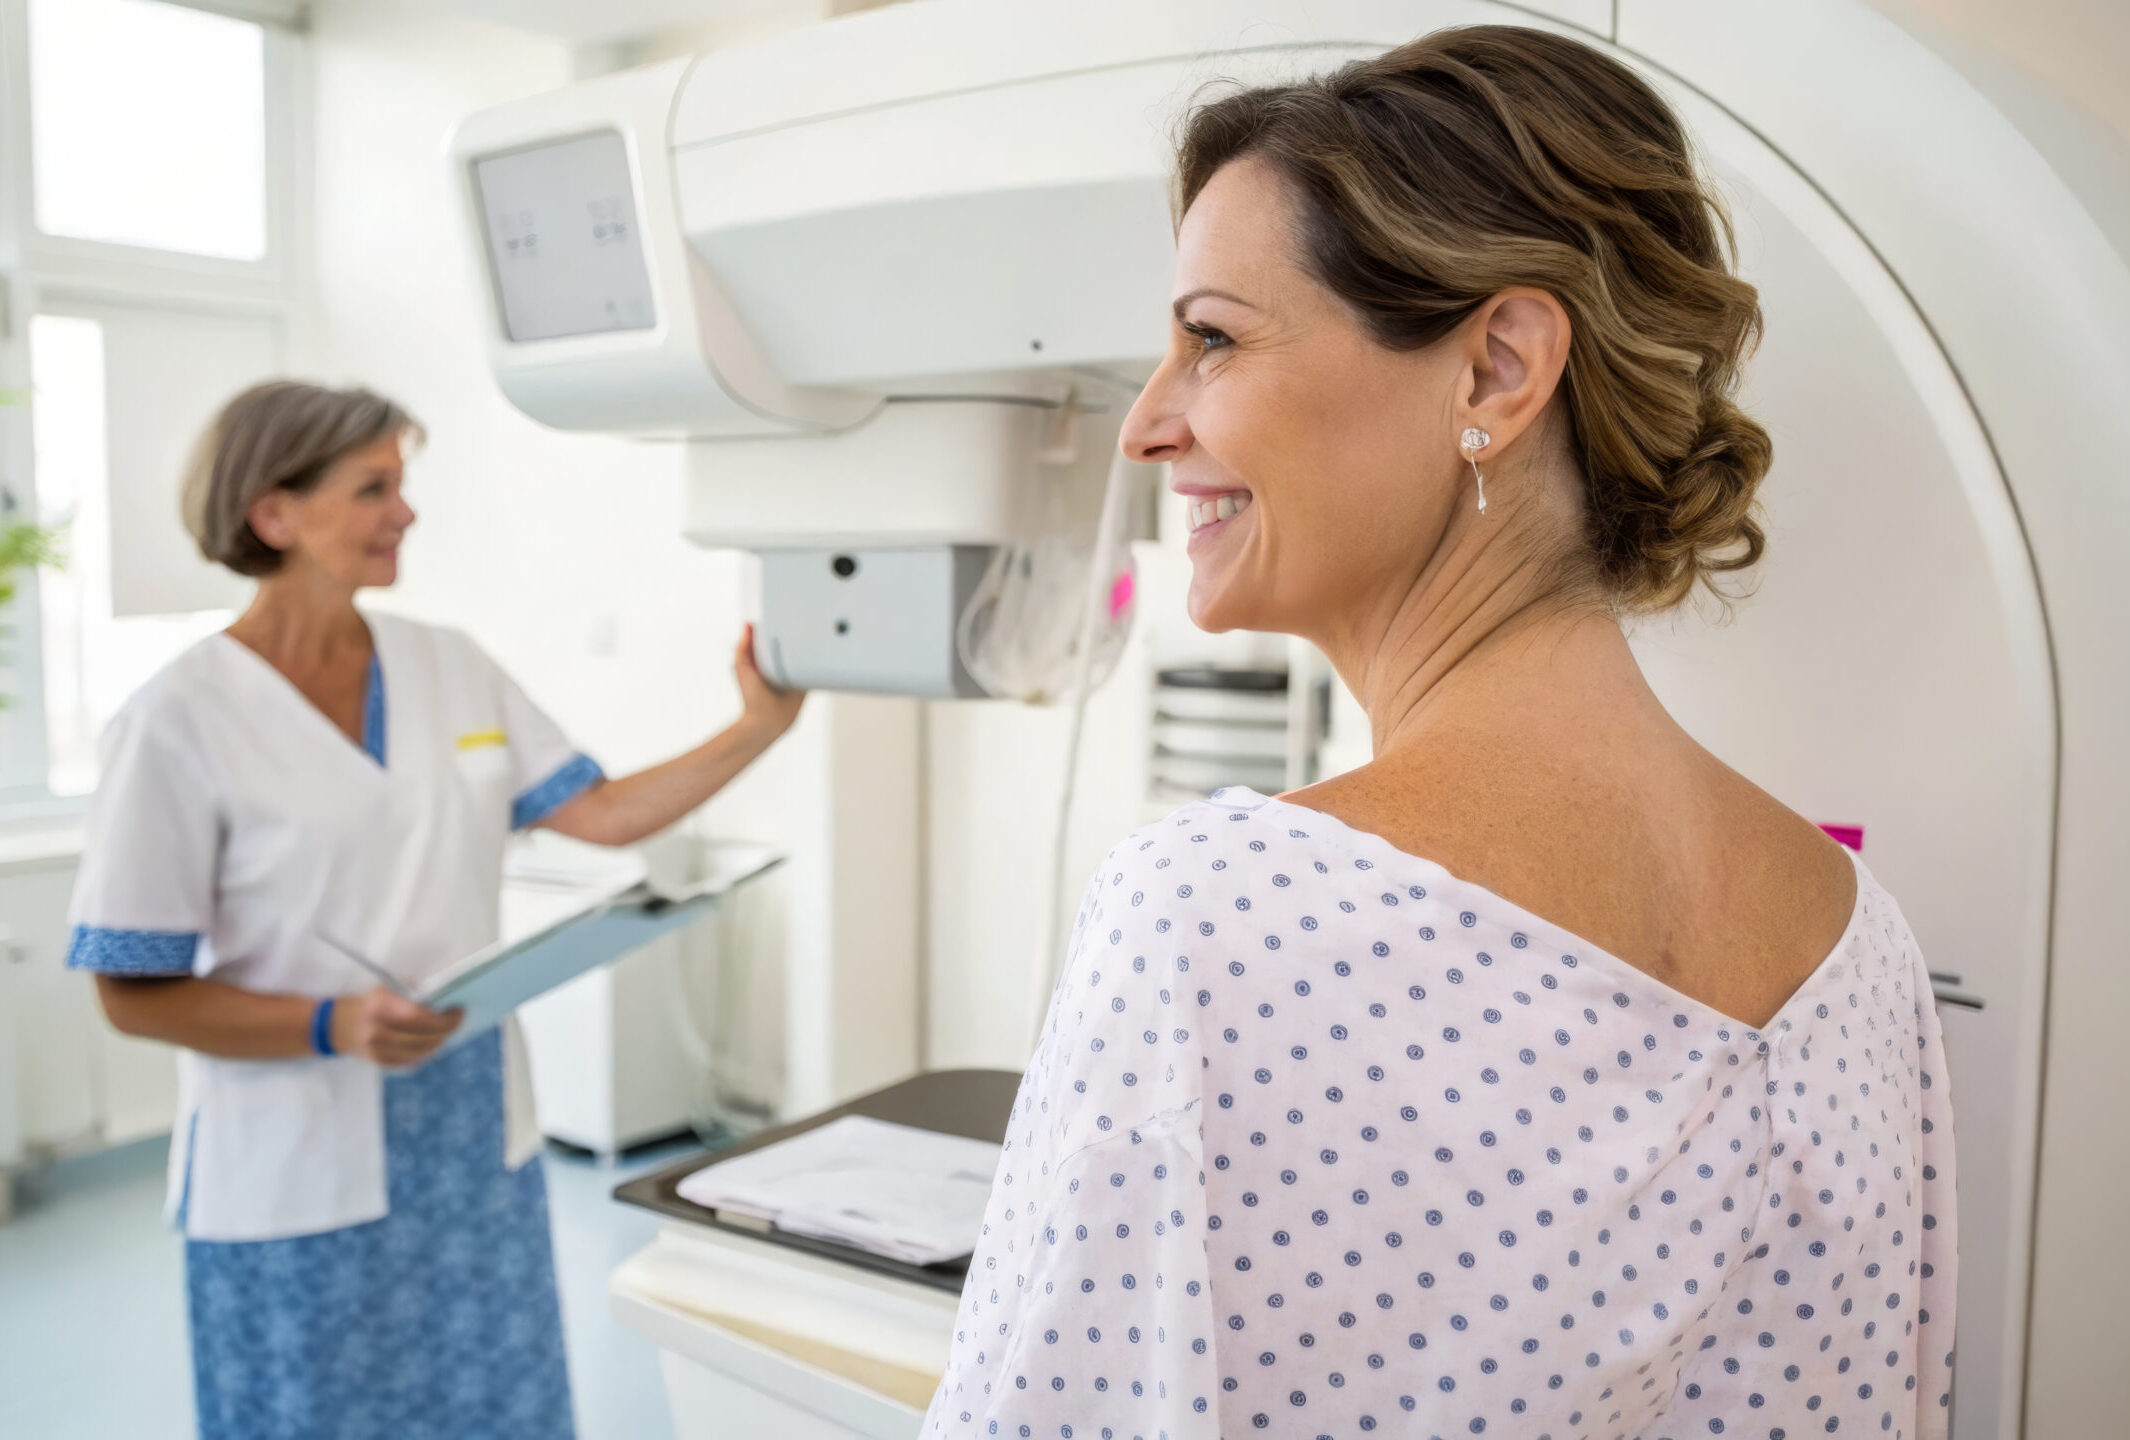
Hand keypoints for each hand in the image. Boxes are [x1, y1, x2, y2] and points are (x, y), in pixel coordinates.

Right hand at [330, 986, 461, 1067]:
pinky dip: (425, 1053)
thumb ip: (411, 992)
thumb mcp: (386, 988)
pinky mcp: (379, 1063)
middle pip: (422, 1038)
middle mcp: (375, 1030)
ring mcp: (376, 1051)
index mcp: (378, 1006)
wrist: (338, 1025)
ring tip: (445, 1031)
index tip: (458, 1011)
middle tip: (456, 1021)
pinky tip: (432, 1043)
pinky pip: (411, 1062)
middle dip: (445, 1031)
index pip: (418, 1017)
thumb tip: (444, 995)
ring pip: (419, 1053)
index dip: (442, 1019)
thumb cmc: (370, 1002)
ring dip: (438, 1043)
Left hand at [734, 623, 804, 742]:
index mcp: (764, 661)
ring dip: (808, 650)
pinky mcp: (804, 684)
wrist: (766, 721)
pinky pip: (813, 672)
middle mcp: (779, 667)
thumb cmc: (751, 697)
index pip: (773, 640)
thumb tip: (748, 625)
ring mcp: (792, 676)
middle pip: (790, 648)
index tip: (785, 614)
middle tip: (804, 622)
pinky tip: (822, 655)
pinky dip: (816, 665)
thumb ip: (743, 647)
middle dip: (796, 637)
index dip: (778, 628)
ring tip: (816, 635)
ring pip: (803, 658)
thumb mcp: (741, 667)